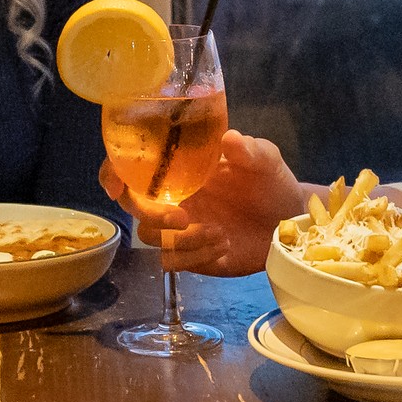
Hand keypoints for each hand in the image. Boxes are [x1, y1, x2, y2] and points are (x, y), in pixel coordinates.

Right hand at [100, 130, 302, 275]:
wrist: (289, 219)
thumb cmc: (270, 181)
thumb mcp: (264, 159)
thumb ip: (248, 150)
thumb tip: (230, 139)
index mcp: (179, 168)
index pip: (132, 167)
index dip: (113, 173)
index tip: (116, 185)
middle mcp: (173, 197)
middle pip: (133, 207)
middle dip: (150, 213)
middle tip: (183, 217)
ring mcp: (180, 229)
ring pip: (151, 239)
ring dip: (181, 240)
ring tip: (221, 233)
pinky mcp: (192, 256)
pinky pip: (173, 263)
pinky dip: (195, 258)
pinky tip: (224, 246)